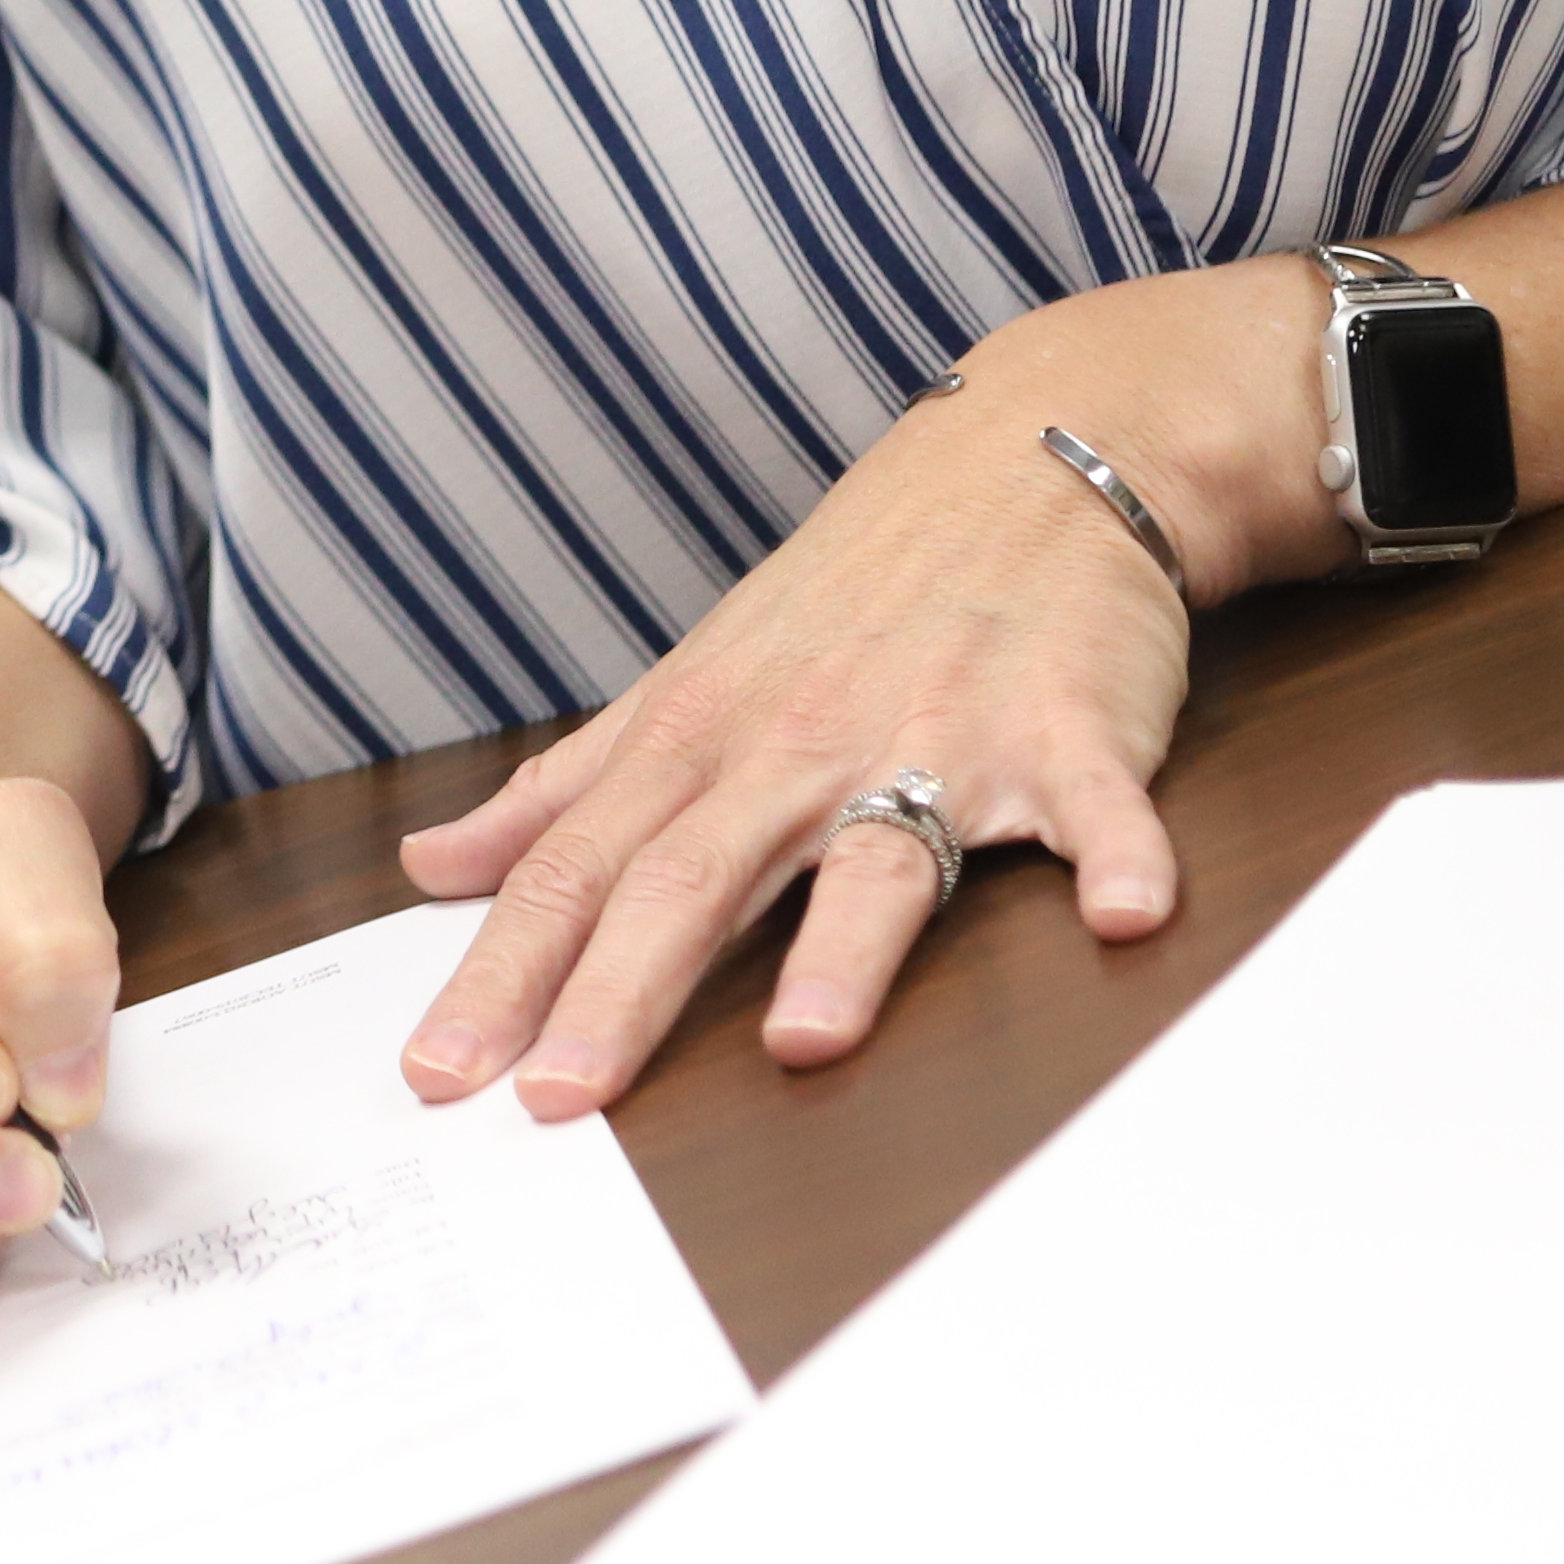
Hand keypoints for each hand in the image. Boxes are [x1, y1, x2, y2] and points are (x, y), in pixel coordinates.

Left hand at [392, 273, 1262, 1120]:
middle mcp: (799, 748)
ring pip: (878, 853)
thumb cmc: (845, 598)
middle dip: (618, 991)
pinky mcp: (1069, 733)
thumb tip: (436, 866)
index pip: (576, 867)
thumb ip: (568, 789)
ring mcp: (938, 737)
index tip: (440, 1071)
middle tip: (557, 1098)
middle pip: (690, 878)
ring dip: (844, 947)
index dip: (504, 969)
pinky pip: (1095, 805)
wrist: (1021, 465)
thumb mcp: (686, 683)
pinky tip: (1127, 915)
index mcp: (700, 740)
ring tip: (807, 1042)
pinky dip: (1118, 855)